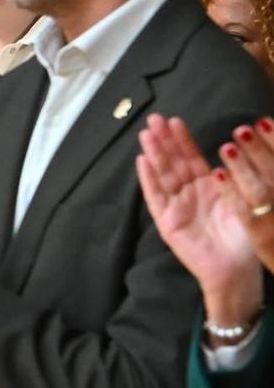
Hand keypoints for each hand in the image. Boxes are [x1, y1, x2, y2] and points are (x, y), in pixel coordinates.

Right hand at [137, 115, 262, 328]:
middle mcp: (190, 194)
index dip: (183, 140)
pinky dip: (148, 179)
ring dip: (153, 153)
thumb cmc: (245, 237)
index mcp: (209, 187)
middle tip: (154, 119)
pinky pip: (155, 197)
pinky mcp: (167, 222)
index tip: (175, 120)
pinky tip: (141, 161)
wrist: (236, 269)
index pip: (192, 158)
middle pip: (173, 162)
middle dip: (164, 140)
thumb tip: (226, 149)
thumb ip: (232, 178)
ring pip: (162, 174)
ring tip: (146, 134)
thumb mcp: (243, 200)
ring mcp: (176, 207)